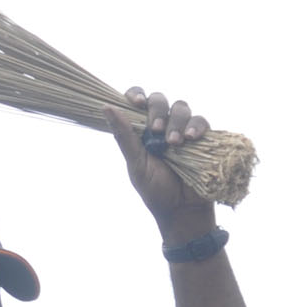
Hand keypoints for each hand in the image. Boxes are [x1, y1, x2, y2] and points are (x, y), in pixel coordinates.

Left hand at [104, 87, 213, 235]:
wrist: (181, 211)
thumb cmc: (155, 190)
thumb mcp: (136, 164)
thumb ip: (124, 136)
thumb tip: (105, 107)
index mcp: (142, 130)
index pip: (138, 101)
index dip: (136, 95)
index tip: (137, 103)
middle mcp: (162, 126)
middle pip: (160, 100)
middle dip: (157, 111)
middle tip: (157, 130)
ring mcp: (182, 130)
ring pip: (181, 107)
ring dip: (176, 121)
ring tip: (174, 143)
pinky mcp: (202, 138)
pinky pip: (201, 121)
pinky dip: (196, 126)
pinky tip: (191, 138)